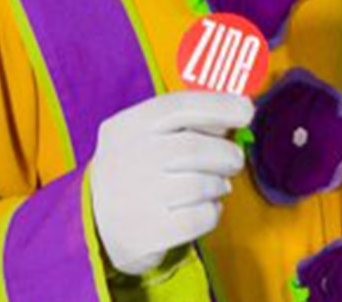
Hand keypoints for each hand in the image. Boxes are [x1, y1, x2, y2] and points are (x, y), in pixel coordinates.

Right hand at [89, 91, 252, 275]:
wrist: (95, 220)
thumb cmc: (137, 165)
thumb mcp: (149, 133)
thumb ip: (189, 118)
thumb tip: (239, 110)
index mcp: (129, 125)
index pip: (180, 106)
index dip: (219, 105)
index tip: (246, 111)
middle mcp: (128, 158)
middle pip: (195, 148)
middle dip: (226, 154)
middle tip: (233, 161)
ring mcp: (134, 198)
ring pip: (201, 185)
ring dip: (219, 184)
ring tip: (216, 185)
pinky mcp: (145, 235)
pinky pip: (199, 218)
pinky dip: (212, 212)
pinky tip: (205, 208)